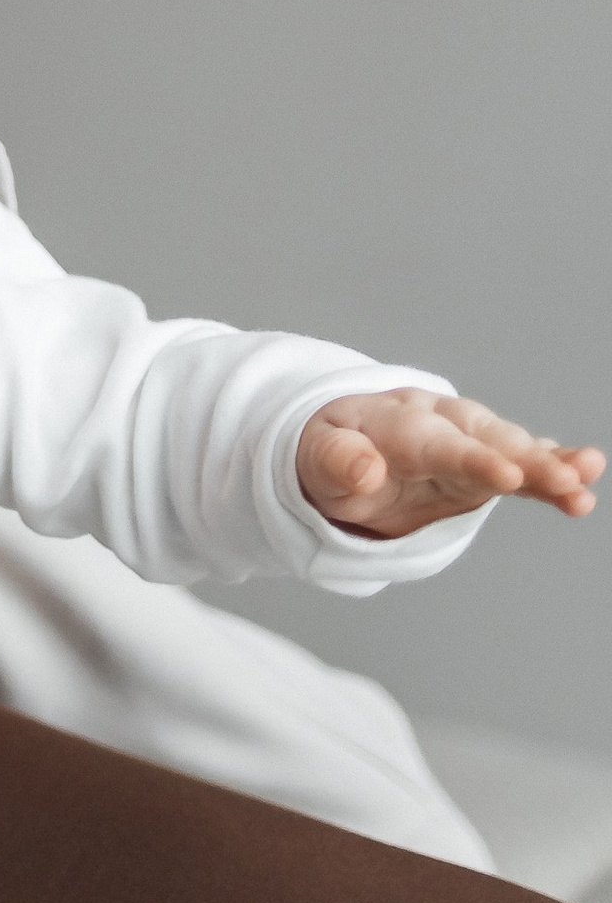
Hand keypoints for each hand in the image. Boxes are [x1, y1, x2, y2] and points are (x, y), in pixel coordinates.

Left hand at [297, 389, 604, 537]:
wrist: (344, 446)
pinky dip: (552, 470)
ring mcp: (469, 441)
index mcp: (399, 421)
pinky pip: (523, 465)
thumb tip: (364, 473)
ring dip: (553, 464)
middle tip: (569, 480)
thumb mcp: (318, 458)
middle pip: (489, 441)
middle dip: (530, 460)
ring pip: (515, 449)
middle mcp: (443, 424)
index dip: (474, 459)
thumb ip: (339, 463)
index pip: (440, 444)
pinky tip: (584, 481)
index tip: (508, 476)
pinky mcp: (485, 464)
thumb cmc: (330, 451)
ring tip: (589, 474)